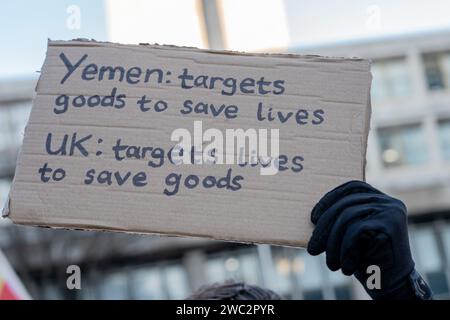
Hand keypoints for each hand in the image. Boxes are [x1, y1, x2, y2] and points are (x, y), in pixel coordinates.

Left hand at [307, 180, 431, 299]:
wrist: (395, 285)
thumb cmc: (367, 260)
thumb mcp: (351, 235)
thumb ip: (341, 219)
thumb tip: (313, 216)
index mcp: (380, 199)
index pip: (352, 187)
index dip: (330, 198)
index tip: (314, 217)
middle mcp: (388, 202)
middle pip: (345, 204)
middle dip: (324, 227)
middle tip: (312, 249)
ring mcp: (391, 211)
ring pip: (347, 217)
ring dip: (333, 243)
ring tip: (331, 264)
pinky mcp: (391, 224)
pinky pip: (356, 230)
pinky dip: (346, 250)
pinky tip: (346, 268)